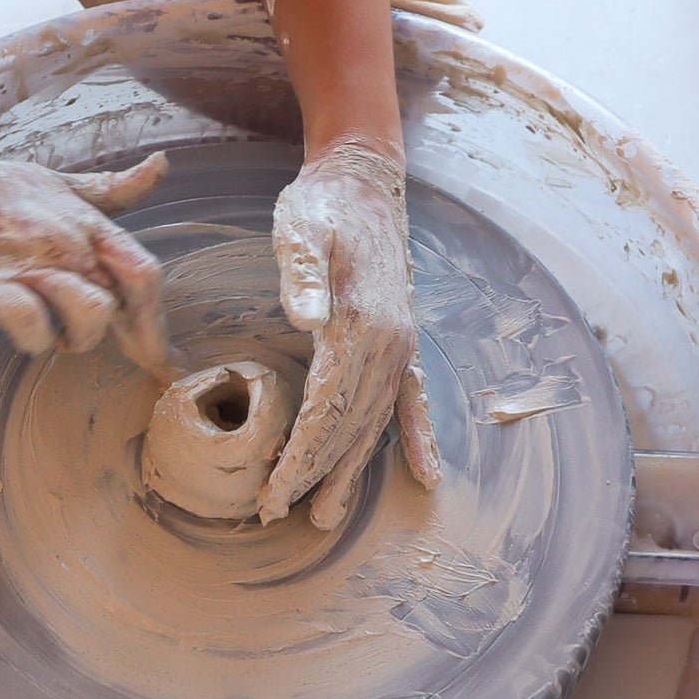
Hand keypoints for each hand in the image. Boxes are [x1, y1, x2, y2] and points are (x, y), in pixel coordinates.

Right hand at [0, 117, 172, 369]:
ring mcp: (32, 265)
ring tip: (49, 324)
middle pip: (119, 306)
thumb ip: (112, 189)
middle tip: (84, 335)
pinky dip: (32, 336)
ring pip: (89, 320)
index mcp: (89, 223)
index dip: (155, 321)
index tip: (160, 357)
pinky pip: (34, 327)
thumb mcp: (59, 182)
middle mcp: (69, 244)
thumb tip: (160, 166)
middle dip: (110, 336)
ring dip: (72, 336)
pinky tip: (17, 323)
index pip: (143, 272)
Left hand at [259, 140, 440, 530]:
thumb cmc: (323, 207)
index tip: (272, 492)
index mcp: (360, 322)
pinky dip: (418, 438)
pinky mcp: (402, 341)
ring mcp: (400, 345)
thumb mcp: (301, 227)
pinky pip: (413, 400)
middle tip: (279, 514)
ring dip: (353, 470)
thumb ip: (302, 272)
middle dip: (315, 474)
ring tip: (327, 516)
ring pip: (377, 423)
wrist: (364, 182)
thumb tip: (306, 318)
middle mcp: (388, 343)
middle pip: (350, 426)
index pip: (326, 408)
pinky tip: (426, 473)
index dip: (300, 455)